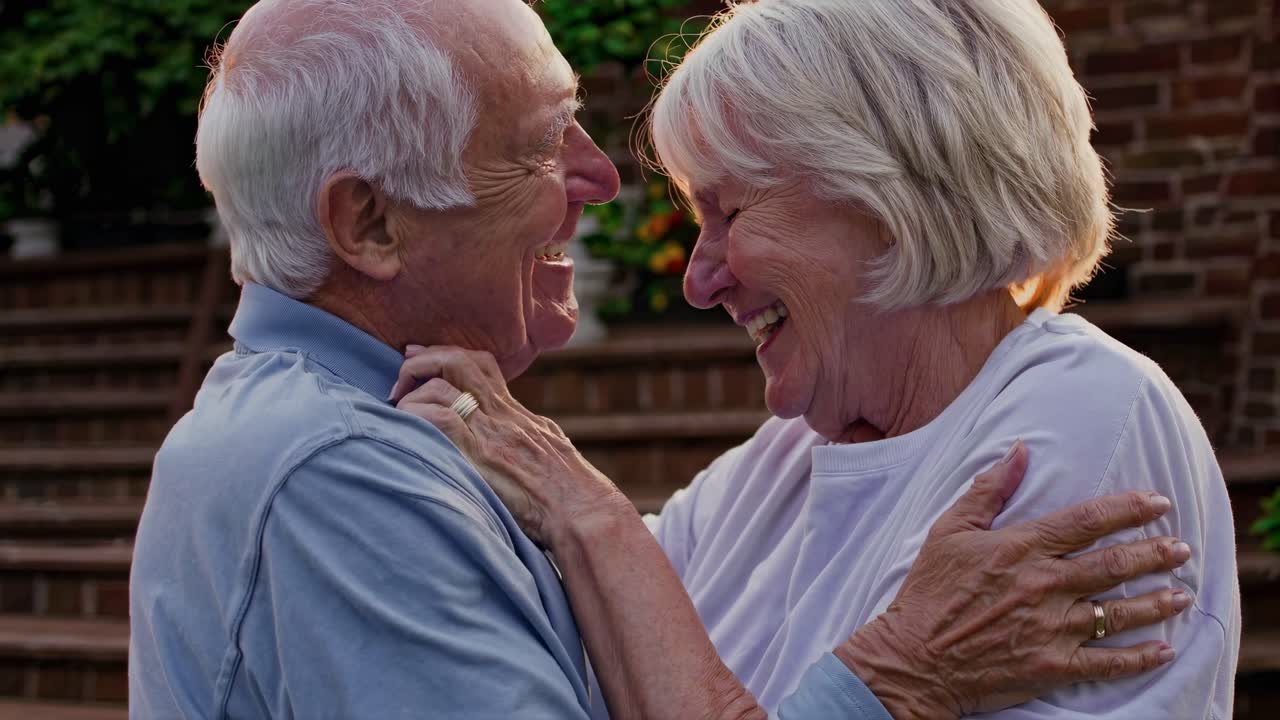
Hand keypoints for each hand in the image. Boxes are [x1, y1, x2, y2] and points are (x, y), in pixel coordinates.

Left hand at [390, 345, 628, 546]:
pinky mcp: (481, 457)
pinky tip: (405, 429)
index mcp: (517, 413)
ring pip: (443, 387)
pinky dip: (417, 418)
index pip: (482, 365)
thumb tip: (513, 440)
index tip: (422, 360)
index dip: (447, 355)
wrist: (582, 510)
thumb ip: (527, 437)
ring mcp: (492, 434)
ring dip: (412, 395)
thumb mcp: (551, 450)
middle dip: (424, 361)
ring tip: (398, 412)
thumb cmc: (570, 493)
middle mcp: (503, 415)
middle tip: (401, 376)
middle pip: (459, 361)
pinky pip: (440, 421)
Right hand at [836, 442, 1188, 718]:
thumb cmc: (928, 592)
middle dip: (1154, 554)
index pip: (1086, 521)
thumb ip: (987, 491)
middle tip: (1180, 548)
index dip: (1127, 510)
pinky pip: (1106, 663)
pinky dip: (1138, 658)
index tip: (1157, 502)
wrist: (913, 658)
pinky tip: (1162, 650)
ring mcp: (1051, 629)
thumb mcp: (949, 531)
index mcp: (1021, 548)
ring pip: (1119, 613)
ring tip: (1183, 594)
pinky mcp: (1051, 667)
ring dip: (1157, 603)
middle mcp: (1043, 586)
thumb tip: (1018, 451)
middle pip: (1114, 565)